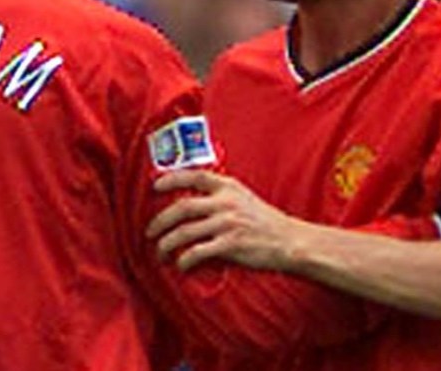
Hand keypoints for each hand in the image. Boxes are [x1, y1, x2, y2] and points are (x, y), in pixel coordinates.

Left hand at [146, 169, 301, 271]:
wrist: (290, 241)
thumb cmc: (266, 221)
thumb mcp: (244, 198)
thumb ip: (221, 195)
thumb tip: (192, 200)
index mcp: (228, 187)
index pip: (194, 176)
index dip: (171, 179)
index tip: (155, 186)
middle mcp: (226, 202)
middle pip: (181, 207)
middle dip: (160, 221)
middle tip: (150, 232)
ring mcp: (228, 223)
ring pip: (185, 232)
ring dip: (167, 244)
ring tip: (160, 252)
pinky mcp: (231, 244)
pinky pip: (198, 252)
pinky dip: (184, 260)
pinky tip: (181, 265)